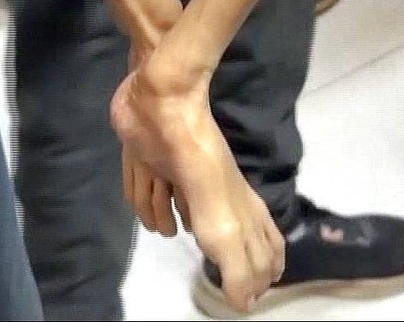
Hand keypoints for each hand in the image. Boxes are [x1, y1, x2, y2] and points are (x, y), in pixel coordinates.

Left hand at [111, 58, 284, 312]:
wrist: (161, 102)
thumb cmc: (194, 156)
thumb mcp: (219, 219)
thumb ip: (235, 262)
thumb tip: (244, 304)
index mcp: (239, 206)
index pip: (260, 245)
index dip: (256, 271)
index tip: (247, 294)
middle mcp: (215, 195)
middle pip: (218, 236)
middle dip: (216, 254)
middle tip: (215, 266)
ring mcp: (184, 179)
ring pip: (173, 215)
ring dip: (163, 214)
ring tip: (168, 209)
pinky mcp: (154, 166)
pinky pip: (146, 195)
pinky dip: (143, 193)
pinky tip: (149, 181)